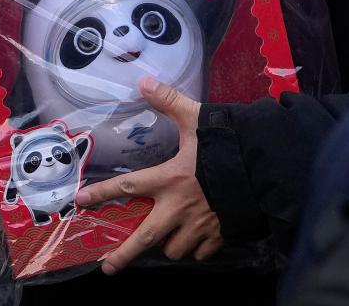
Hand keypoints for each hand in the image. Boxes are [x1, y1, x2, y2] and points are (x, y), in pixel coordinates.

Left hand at [75, 77, 223, 273]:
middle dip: (124, 253)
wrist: (267, 169)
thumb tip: (144, 83)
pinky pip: (201, 252)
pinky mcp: (220, 235)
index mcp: (170, 179)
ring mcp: (200, 226)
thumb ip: (169, 101)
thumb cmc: (230, 144)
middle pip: (145, 237)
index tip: (81, 202)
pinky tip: (195, 239)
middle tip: (108, 265)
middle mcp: (180, 208)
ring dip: (166, 244)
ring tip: (165, 235)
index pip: (127, 187)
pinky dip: (195, 248)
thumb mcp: (197, 118)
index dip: (101, 194)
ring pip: (174, 248)